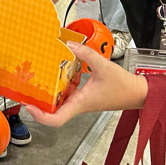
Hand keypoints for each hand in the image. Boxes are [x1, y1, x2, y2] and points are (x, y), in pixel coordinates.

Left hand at [26, 42, 147, 126]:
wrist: (137, 92)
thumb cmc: (123, 86)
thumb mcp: (103, 66)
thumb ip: (86, 54)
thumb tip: (70, 44)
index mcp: (80, 103)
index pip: (56, 120)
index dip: (40, 116)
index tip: (29, 106)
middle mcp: (78, 105)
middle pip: (53, 112)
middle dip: (38, 104)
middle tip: (27, 91)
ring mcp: (81, 101)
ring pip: (59, 103)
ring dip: (48, 95)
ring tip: (37, 81)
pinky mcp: (84, 96)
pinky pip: (67, 94)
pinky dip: (60, 86)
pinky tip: (58, 73)